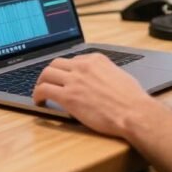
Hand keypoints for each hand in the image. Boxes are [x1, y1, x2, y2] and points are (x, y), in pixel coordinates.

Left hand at [32, 53, 156, 137]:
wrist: (134, 112)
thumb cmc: (132, 99)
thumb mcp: (119, 75)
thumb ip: (105, 73)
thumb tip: (98, 79)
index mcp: (95, 59)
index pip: (72, 59)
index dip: (66, 70)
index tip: (63, 78)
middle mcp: (82, 66)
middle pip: (56, 63)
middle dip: (50, 73)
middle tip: (47, 82)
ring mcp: (74, 80)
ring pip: (46, 74)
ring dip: (40, 82)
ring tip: (40, 91)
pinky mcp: (68, 96)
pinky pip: (44, 90)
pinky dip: (37, 94)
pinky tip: (39, 101)